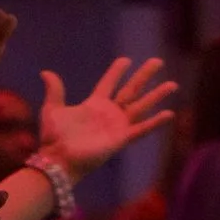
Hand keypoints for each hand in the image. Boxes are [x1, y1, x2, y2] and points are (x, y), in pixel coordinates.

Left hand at [35, 57, 176, 178]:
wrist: (59, 158)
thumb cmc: (54, 138)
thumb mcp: (52, 109)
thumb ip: (54, 90)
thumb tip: (46, 72)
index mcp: (94, 104)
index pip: (108, 84)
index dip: (116, 72)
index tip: (126, 60)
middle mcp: (109, 113)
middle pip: (131, 90)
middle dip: (144, 75)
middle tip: (158, 61)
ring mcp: (117, 126)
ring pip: (142, 106)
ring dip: (157, 95)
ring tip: (173, 84)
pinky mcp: (121, 138)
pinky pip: (142, 129)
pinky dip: (155, 122)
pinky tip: (169, 113)